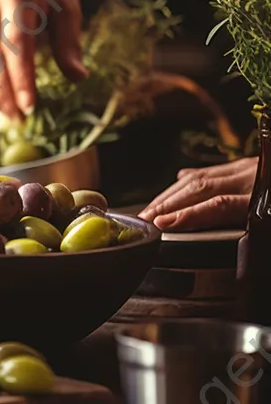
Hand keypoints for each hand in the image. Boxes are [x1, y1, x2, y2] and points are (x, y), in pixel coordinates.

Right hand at [139, 157, 255, 230]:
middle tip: (145, 218)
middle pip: (201, 187)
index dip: (187, 214)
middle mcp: (252, 177)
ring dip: (172, 193)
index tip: (161, 223)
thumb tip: (215, 237)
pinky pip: (212, 169)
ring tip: (153, 207)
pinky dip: (190, 179)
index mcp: (262, 196)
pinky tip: (178, 184)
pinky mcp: (247, 165)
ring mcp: (248, 168)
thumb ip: (249, 228)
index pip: (218, 205)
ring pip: (201, 176)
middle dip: (168, 203)